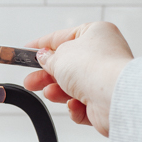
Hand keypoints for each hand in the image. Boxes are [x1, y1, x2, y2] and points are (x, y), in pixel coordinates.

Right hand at [23, 22, 133, 136]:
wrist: (114, 96)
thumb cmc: (94, 68)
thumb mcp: (59, 56)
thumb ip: (48, 58)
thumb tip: (43, 58)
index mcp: (96, 33)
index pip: (63, 36)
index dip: (42, 45)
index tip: (26, 51)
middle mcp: (103, 55)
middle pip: (67, 65)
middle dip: (47, 76)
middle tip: (31, 81)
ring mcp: (104, 79)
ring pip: (73, 87)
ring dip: (59, 92)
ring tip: (50, 93)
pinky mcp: (105, 101)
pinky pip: (83, 105)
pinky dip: (75, 107)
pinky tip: (74, 105)